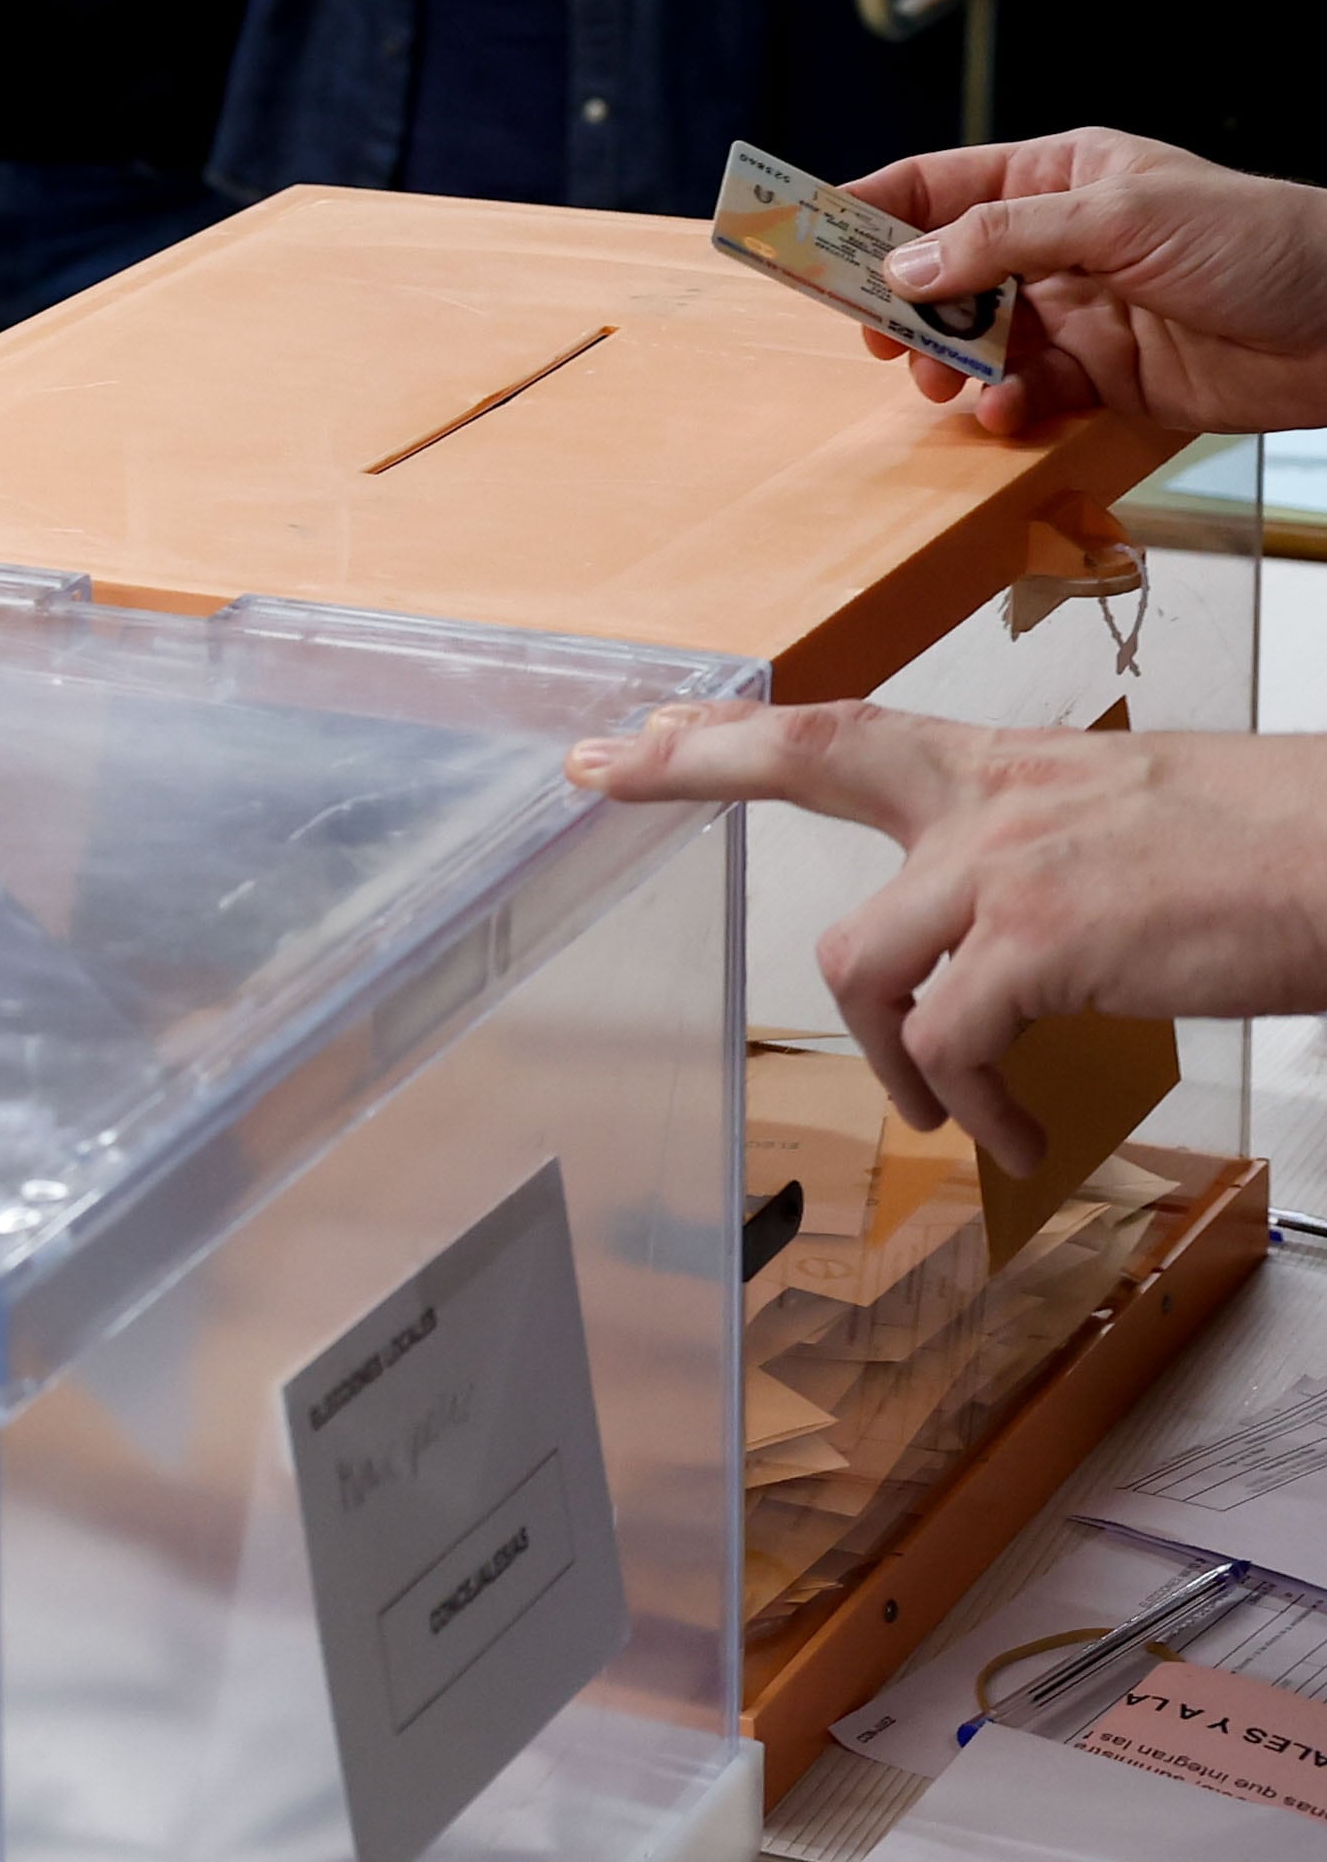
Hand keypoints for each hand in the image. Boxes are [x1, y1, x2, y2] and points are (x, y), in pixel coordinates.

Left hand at [568, 702, 1326, 1171]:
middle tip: (603, 772)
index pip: (849, 730)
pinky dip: (979, 1106)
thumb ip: (1053, 864)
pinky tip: (1017, 1133)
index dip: (739, 732)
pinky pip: (952, 1045)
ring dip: (892, 1058)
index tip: (648, 727)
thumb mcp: (1144, 826)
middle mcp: (995, 801)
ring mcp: (1011, 866)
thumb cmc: (1289, 852)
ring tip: (954, 1108)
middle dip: (690, 765)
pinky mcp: (1044, 941)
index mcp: (1015, 773)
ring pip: (862, 964)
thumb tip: (1019, 938)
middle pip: (805, 761)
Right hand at [834, 127, 1326, 435]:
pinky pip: (1020, 393)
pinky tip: (1009, 411)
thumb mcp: (1121, 216)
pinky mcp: (1100, 377)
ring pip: (970, 341)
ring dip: (947, 366)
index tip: (800, 242)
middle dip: (899, 307)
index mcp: (1056, 179)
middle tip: (875, 338)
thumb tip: (902, 266)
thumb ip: (1003, 239)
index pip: (933, 187)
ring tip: (945, 384)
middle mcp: (1054, 244)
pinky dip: (1001, 407)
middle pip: (938, 272)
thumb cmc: (1260, 242)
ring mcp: (1074, 313)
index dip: (863, 211)